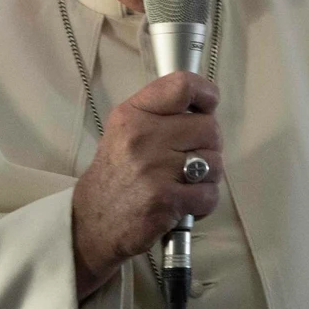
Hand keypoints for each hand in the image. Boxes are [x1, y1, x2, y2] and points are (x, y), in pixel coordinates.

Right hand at [72, 71, 222, 295]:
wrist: (93, 221)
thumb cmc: (117, 174)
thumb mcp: (125, 130)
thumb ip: (160, 113)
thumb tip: (206, 106)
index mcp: (133, 115)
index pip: (182, 87)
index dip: (205, 94)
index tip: (207, 106)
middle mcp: (143, 138)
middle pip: (209, 128)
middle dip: (209, 145)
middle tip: (191, 157)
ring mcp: (155, 170)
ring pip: (215, 163)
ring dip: (208, 176)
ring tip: (185, 182)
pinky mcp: (166, 201)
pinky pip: (209, 194)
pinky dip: (203, 201)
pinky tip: (185, 202)